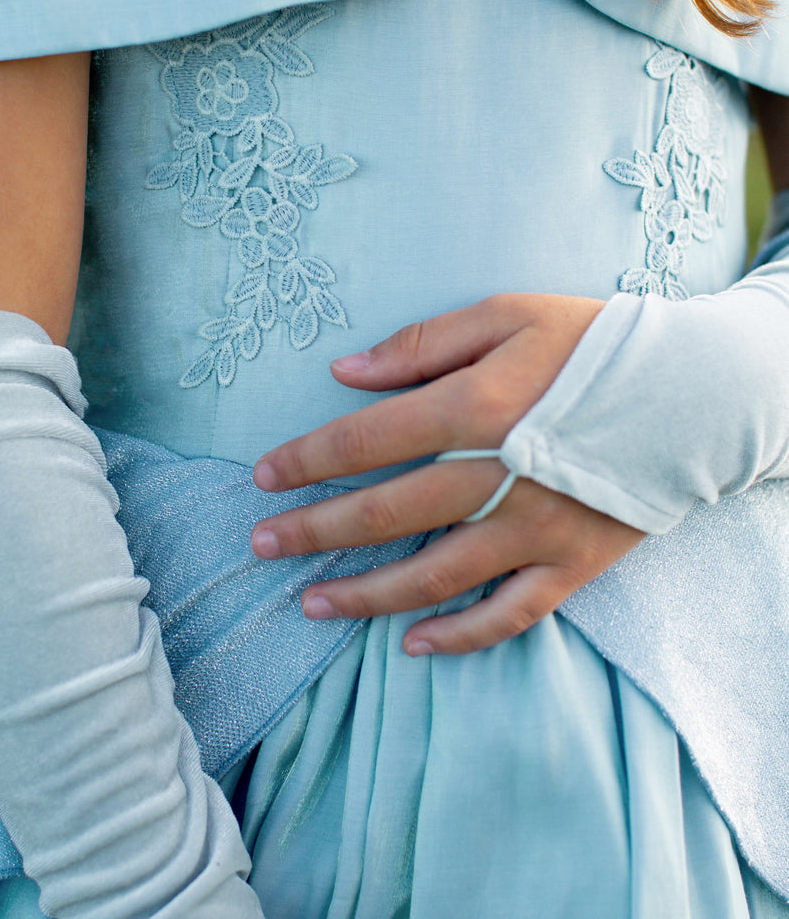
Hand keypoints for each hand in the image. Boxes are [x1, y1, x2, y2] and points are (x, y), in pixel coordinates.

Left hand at [251, 294, 645, 654]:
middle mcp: (500, 476)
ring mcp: (537, 528)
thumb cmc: (594, 344)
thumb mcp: (509, 314)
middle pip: (388, 514)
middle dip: (315, 530)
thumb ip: (423, 344)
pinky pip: (510, 615)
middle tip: (261, 544)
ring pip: (436, 575)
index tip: (262, 477)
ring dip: (366, 592)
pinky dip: (461, 635)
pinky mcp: (573, 564)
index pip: (369, 439)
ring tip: (310, 603)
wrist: (696, 394)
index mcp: (479, 406)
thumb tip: (344, 373)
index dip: (308, 459)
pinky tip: (413, 643)